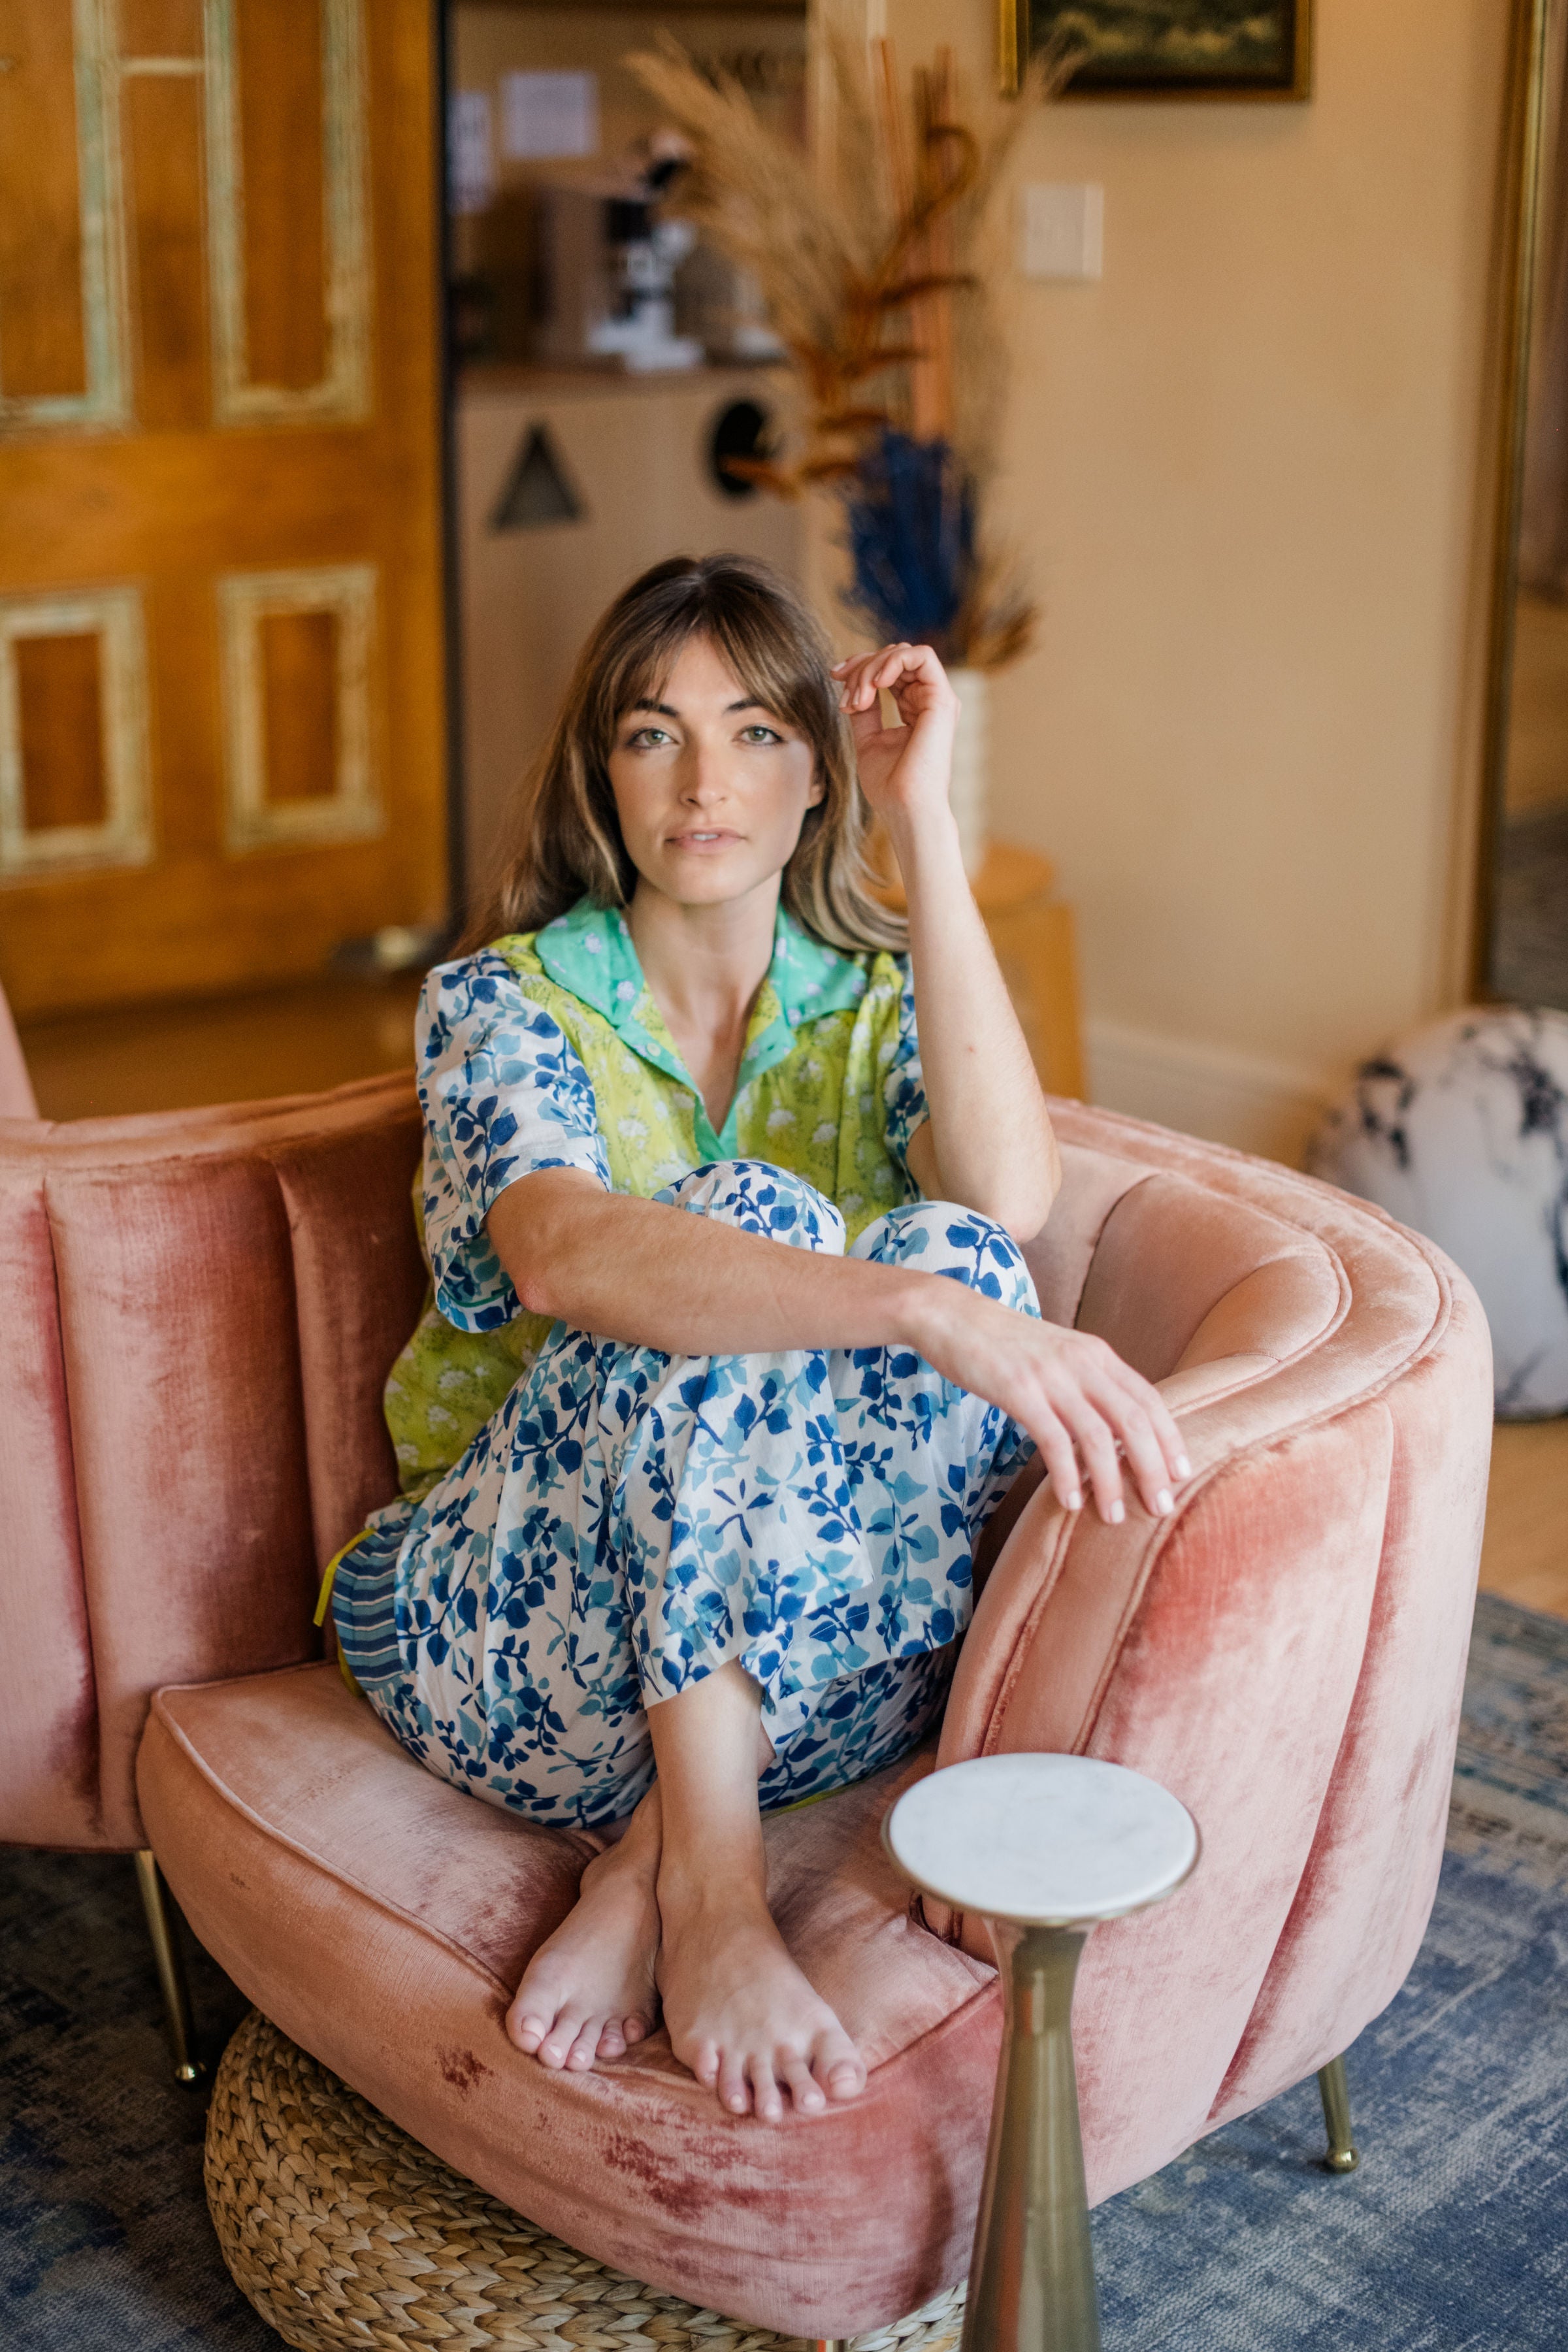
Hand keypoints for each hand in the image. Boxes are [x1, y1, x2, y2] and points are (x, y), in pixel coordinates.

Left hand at [831, 642, 958, 836]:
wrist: (905, 809)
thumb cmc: (889, 786)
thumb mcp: (868, 739)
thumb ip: (865, 711)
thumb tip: (853, 686)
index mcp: (915, 708)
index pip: (888, 670)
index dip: (859, 666)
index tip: (834, 677)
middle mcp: (929, 700)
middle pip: (893, 657)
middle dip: (861, 668)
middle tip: (847, 700)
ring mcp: (938, 698)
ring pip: (904, 653)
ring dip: (872, 668)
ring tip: (859, 699)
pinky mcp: (942, 700)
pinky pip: (921, 656)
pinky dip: (893, 661)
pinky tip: (876, 683)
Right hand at [911, 1281, 1191, 1524]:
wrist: (953, 1315)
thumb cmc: (1005, 1344)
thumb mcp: (1058, 1355)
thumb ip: (1087, 1384)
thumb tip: (1113, 1431)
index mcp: (1097, 1354)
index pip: (1149, 1399)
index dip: (1170, 1439)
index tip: (1182, 1474)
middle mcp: (1082, 1362)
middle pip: (1133, 1421)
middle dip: (1152, 1468)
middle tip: (1161, 1507)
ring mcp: (1051, 1376)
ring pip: (1097, 1436)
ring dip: (1110, 1482)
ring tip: (1114, 1516)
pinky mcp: (1019, 1391)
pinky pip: (1053, 1440)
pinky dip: (1065, 1474)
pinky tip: (1070, 1500)